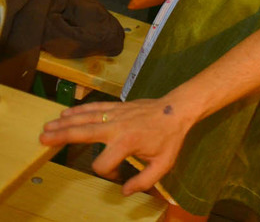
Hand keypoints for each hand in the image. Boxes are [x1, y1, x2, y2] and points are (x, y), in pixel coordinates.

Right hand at [39, 98, 191, 194]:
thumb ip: (144, 181)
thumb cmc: (170, 137)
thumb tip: (124, 191)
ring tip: (47, 127)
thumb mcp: (163, 163)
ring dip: (65, 123)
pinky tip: (66, 113)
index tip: (118, 174)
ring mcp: (115, 115)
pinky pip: (94, 108)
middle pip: (83, 133)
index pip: (102, 164)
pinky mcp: (117, 107)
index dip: (107, 173)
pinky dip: (79, 110)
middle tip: (43, 139)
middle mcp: (116, 127)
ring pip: (85, 118)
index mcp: (126, 143)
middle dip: (62, 137)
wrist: (177, 109)